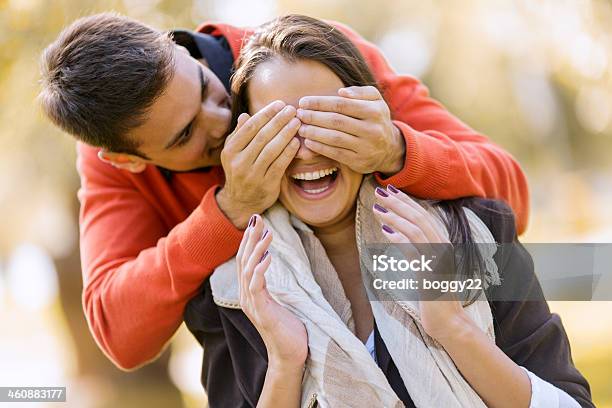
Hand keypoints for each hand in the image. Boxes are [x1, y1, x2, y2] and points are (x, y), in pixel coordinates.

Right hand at [217, 101, 300, 228]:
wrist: (241, 202)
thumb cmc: (240, 171)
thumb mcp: (234, 153)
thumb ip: (240, 135)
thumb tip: (245, 115)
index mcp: (230, 150)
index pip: (250, 127)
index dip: (266, 114)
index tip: (280, 104)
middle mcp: (239, 162)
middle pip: (262, 136)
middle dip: (279, 121)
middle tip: (292, 109)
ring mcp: (252, 175)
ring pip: (271, 150)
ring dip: (286, 134)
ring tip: (297, 122)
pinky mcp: (266, 185)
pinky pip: (279, 165)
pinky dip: (288, 152)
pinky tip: (297, 142)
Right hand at [238, 214, 307, 367]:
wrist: (289, 355)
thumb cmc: (287, 328)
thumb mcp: (278, 301)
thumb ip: (270, 285)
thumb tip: (270, 266)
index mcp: (250, 292)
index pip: (245, 260)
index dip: (248, 240)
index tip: (255, 221)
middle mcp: (247, 296)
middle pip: (243, 260)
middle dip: (250, 238)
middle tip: (257, 217)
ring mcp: (252, 304)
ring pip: (248, 270)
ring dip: (257, 249)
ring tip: (267, 233)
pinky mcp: (261, 312)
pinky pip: (257, 287)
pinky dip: (261, 270)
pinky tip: (269, 256)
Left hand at [296, 86, 404, 174]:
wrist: (389, 148)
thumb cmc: (375, 119)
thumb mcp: (375, 101)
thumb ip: (360, 92)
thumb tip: (341, 92)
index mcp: (374, 111)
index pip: (342, 104)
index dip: (320, 103)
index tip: (303, 101)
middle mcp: (372, 129)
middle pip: (336, 121)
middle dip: (314, 117)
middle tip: (299, 114)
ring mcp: (366, 147)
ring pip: (335, 138)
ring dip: (314, 132)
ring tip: (301, 128)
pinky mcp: (359, 161)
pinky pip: (336, 154)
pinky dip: (320, 147)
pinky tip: (308, 142)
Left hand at [372, 185, 470, 342]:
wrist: (449, 321)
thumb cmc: (435, 295)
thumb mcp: (427, 267)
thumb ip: (418, 250)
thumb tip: (397, 234)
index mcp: (443, 243)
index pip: (423, 215)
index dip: (406, 201)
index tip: (390, 190)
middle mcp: (443, 247)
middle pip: (419, 218)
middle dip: (398, 203)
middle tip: (380, 191)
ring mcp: (438, 260)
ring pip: (416, 230)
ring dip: (395, 217)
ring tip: (378, 208)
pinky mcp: (430, 273)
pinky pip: (414, 251)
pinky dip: (399, 239)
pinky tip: (385, 231)